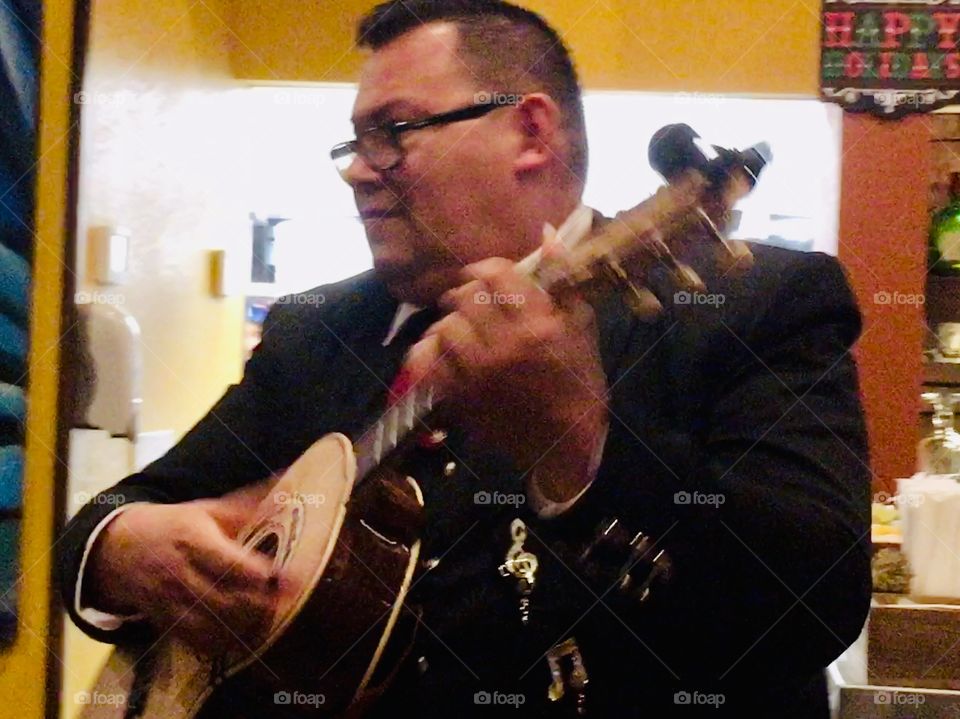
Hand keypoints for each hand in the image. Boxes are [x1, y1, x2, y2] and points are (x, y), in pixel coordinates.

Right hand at [86, 482, 280, 656]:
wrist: (121, 548)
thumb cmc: (177, 525)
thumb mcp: (207, 510)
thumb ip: (246, 505)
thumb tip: (285, 482)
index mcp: (192, 539)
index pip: (228, 562)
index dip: (259, 573)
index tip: (285, 576)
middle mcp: (179, 572)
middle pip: (224, 599)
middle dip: (258, 605)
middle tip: (285, 601)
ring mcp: (169, 601)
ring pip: (211, 625)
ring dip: (244, 627)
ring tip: (269, 618)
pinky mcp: (165, 621)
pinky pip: (196, 641)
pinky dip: (223, 643)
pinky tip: (243, 635)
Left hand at [404, 230, 608, 502]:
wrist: (564, 442)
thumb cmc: (579, 380)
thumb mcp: (582, 326)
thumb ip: (563, 279)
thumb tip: (548, 233)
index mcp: (539, 324)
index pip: (496, 274)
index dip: (486, 268)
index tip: (486, 275)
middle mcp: (505, 345)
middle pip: (465, 296)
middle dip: (467, 294)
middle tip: (472, 302)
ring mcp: (478, 373)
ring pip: (445, 327)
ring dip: (451, 323)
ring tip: (461, 329)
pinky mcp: (459, 397)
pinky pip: (429, 362)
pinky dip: (432, 352)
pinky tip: (446, 353)